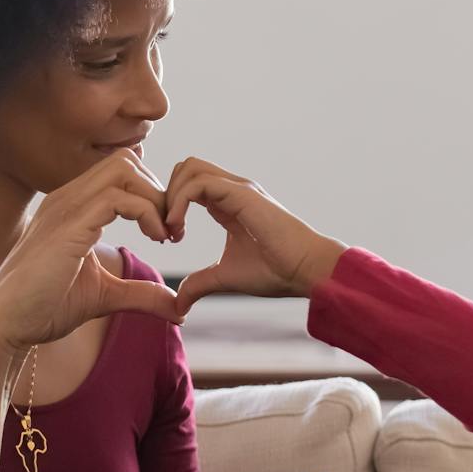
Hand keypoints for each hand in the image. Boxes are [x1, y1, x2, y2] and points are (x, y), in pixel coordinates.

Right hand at [0, 150, 180, 363]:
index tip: (166, 232)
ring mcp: (65, 207)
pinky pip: (118, 197)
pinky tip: (155, 239)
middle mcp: (67, 198)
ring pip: (125, 170)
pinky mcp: (69, 226)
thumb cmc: (44, 308)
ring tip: (164, 234)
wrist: (4, 325)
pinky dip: (147, 212)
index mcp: (72, 207)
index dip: (152, 195)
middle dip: (158, 191)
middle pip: (126, 161)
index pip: (121, 171)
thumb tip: (179, 308)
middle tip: (171, 231)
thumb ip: (140, 294)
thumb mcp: (105, 296)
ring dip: (155, 199)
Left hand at [164, 157, 348, 314]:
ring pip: (189, 167)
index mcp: (228, 203)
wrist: (306, 270)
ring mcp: (237, 188)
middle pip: (186, 167)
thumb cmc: (275, 271)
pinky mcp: (241, 194)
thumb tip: (179, 304)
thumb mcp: (226, 277)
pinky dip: (179, 202)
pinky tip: (179, 228)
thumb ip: (200, 284)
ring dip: (170, 197)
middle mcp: (232, 189)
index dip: (171, 206)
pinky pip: (198, 183)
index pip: (189, 184)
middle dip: (166, 195)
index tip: (170, 238)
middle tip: (167, 230)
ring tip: (173, 230)